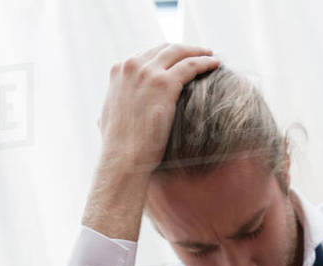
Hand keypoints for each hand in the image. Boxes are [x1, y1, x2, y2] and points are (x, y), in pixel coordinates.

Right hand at [97, 43, 220, 172]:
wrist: (122, 158)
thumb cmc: (117, 147)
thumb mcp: (107, 117)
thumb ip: (115, 104)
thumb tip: (114, 109)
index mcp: (119, 71)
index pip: (147, 55)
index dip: (165, 56)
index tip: (178, 60)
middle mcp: (132, 66)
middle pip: (164, 48)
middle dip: (183, 49)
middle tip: (200, 52)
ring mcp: (148, 73)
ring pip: (179, 52)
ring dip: (197, 51)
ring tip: (210, 55)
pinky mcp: (165, 84)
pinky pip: (190, 65)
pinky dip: (204, 62)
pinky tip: (215, 63)